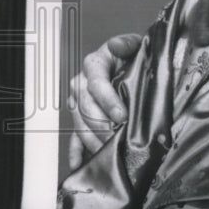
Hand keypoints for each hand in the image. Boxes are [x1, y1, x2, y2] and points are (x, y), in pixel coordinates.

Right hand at [67, 33, 140, 167]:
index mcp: (94, 65)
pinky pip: (74, 137)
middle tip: (118, 139)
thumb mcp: (134, 44)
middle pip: (86, 109)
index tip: (122, 115)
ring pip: (80, 125)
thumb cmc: (133, 53)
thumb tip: (116, 45)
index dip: (108, 101)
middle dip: (103, 126)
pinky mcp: (80, 118)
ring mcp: (78, 102)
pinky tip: (82, 165)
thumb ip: (126, 43)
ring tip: (110, 152)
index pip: (96, 85)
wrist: (131, 60)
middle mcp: (81, 84)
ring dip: (94, 140)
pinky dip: (77, 152)